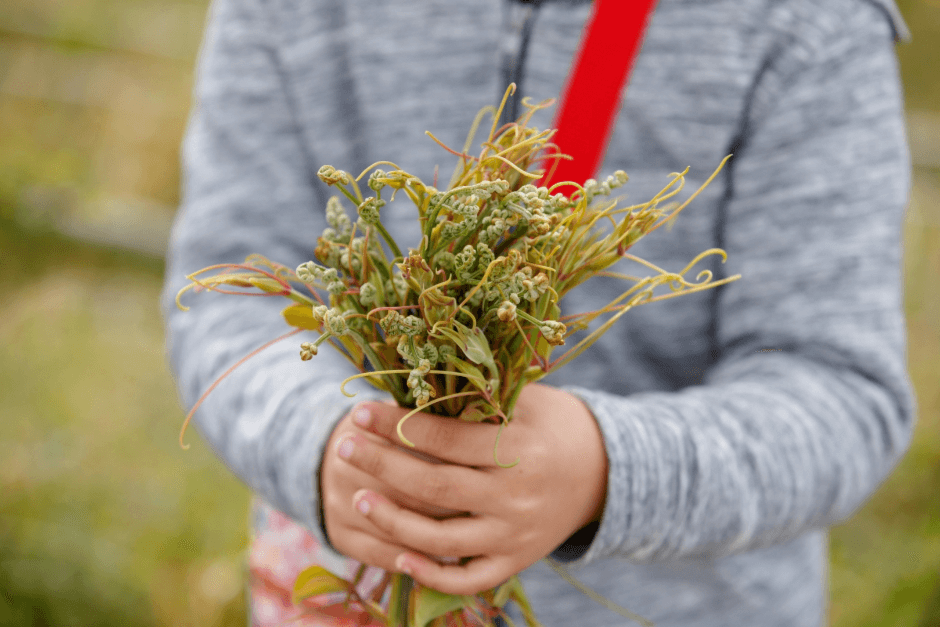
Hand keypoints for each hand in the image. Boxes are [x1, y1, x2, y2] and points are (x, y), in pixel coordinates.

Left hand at [322, 384, 607, 595]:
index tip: (360, 411)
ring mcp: (515, 535)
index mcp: (519, 449)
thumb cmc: (554, 423)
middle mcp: (516, 496)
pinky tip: (396, 553)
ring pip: (441, 539)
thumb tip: (411, 378)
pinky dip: (429, 573)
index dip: (396, 425)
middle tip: (343, 447)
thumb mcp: (525, 400)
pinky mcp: (516, 561)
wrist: (604, 471)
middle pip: (433, 487)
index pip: (444, 439)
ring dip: (392, 520)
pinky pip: (467, 577)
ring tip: (355, 497)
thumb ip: (477, 396)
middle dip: (381, 466)